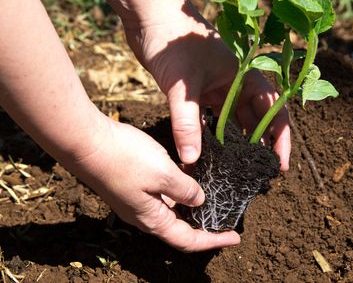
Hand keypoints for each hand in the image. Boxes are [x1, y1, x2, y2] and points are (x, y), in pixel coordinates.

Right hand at [67, 116, 239, 251]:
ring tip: (214, 194)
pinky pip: (162, 194)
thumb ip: (185, 190)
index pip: (188, 240)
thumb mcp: (164, 174)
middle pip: (180, 228)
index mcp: (153, 219)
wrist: (87, 142)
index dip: (213, 241)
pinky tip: (190, 174)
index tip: (234, 237)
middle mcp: (145, 215)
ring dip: (193, 204)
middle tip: (226, 217)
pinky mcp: (133, 185)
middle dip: (205, 224)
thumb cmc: (125, 159)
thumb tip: (199, 201)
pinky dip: (179, 188)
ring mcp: (137, 201)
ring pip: (172, 209)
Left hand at [124, 0, 290, 169]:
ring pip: (232, 121)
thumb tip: (192, 160)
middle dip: (259, 146)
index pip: (273, 109)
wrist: (148, 13)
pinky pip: (209, 118)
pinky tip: (207, 154)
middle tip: (259, 174)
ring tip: (236, 170)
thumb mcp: (183, 85)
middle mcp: (235, 83)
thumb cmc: (173, 40)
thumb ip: (187, 123)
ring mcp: (216, 87)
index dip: (280, 138)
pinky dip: (209, 136)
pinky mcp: (197, 91)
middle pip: (254, 119)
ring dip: (234, 144)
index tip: (280, 164)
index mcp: (245, 75)